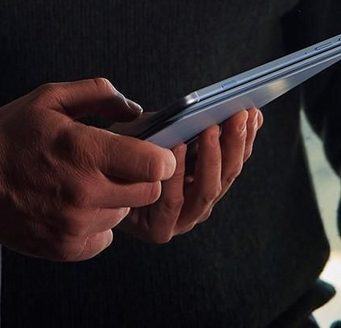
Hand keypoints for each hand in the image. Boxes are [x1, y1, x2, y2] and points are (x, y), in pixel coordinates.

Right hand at [0, 78, 176, 261]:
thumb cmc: (10, 135)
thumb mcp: (48, 98)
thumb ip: (97, 94)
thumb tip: (134, 109)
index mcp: (83, 150)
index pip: (154, 165)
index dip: (161, 157)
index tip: (152, 152)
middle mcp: (84, 192)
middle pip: (147, 191)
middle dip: (139, 176)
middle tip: (113, 165)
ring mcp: (76, 224)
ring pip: (124, 213)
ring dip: (114, 199)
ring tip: (83, 183)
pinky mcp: (68, 247)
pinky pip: (105, 236)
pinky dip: (96, 222)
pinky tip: (72, 205)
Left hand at [118, 108, 261, 243]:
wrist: (89, 178)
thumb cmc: (127, 150)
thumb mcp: (164, 131)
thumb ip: (198, 125)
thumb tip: (242, 110)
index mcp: (205, 180)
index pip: (234, 160)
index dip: (245, 137)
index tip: (251, 111)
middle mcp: (199, 202)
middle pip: (227, 175)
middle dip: (234, 143)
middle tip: (237, 115)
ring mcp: (183, 219)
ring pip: (207, 191)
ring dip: (212, 157)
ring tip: (210, 128)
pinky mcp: (160, 230)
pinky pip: (173, 202)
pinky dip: (178, 175)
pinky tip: (177, 148)